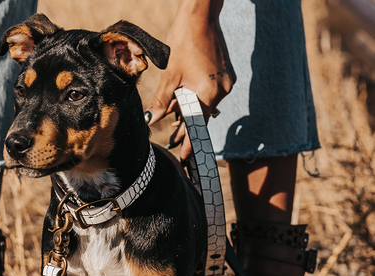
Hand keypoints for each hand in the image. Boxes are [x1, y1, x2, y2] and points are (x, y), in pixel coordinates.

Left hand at [146, 0, 235, 159]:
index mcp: (207, 94)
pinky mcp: (226, 75)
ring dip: (189, 112)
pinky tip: (183, 101)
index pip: (197, 127)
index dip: (190, 143)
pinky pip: (208, 93)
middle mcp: (221, 91)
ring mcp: (225, 83)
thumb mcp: (169, 75)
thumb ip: (161, 101)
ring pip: (203, 104)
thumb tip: (150, 120)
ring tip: (175, 124)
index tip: (185, 158)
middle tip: (173, 142)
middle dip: (185, 128)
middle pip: (199, 116)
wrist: (201, 15)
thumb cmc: (183, 41)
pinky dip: (196, 98)